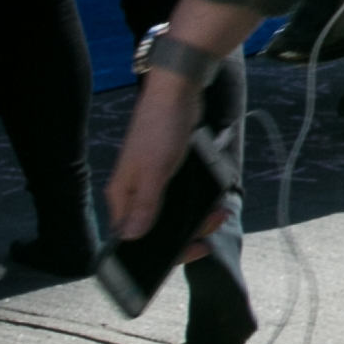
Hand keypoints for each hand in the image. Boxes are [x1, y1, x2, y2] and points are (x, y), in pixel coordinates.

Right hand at [105, 70, 204, 239]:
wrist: (176, 91)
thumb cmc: (160, 129)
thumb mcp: (154, 170)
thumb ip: (145, 205)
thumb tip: (132, 238)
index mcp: (122, 197)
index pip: (131, 239)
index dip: (158, 252)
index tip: (190, 251)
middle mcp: (133, 193)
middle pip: (156, 229)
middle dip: (186, 232)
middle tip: (212, 227)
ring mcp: (151, 182)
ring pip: (173, 213)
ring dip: (198, 216)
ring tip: (221, 212)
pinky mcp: (168, 172)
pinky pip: (184, 196)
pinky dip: (200, 200)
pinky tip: (217, 199)